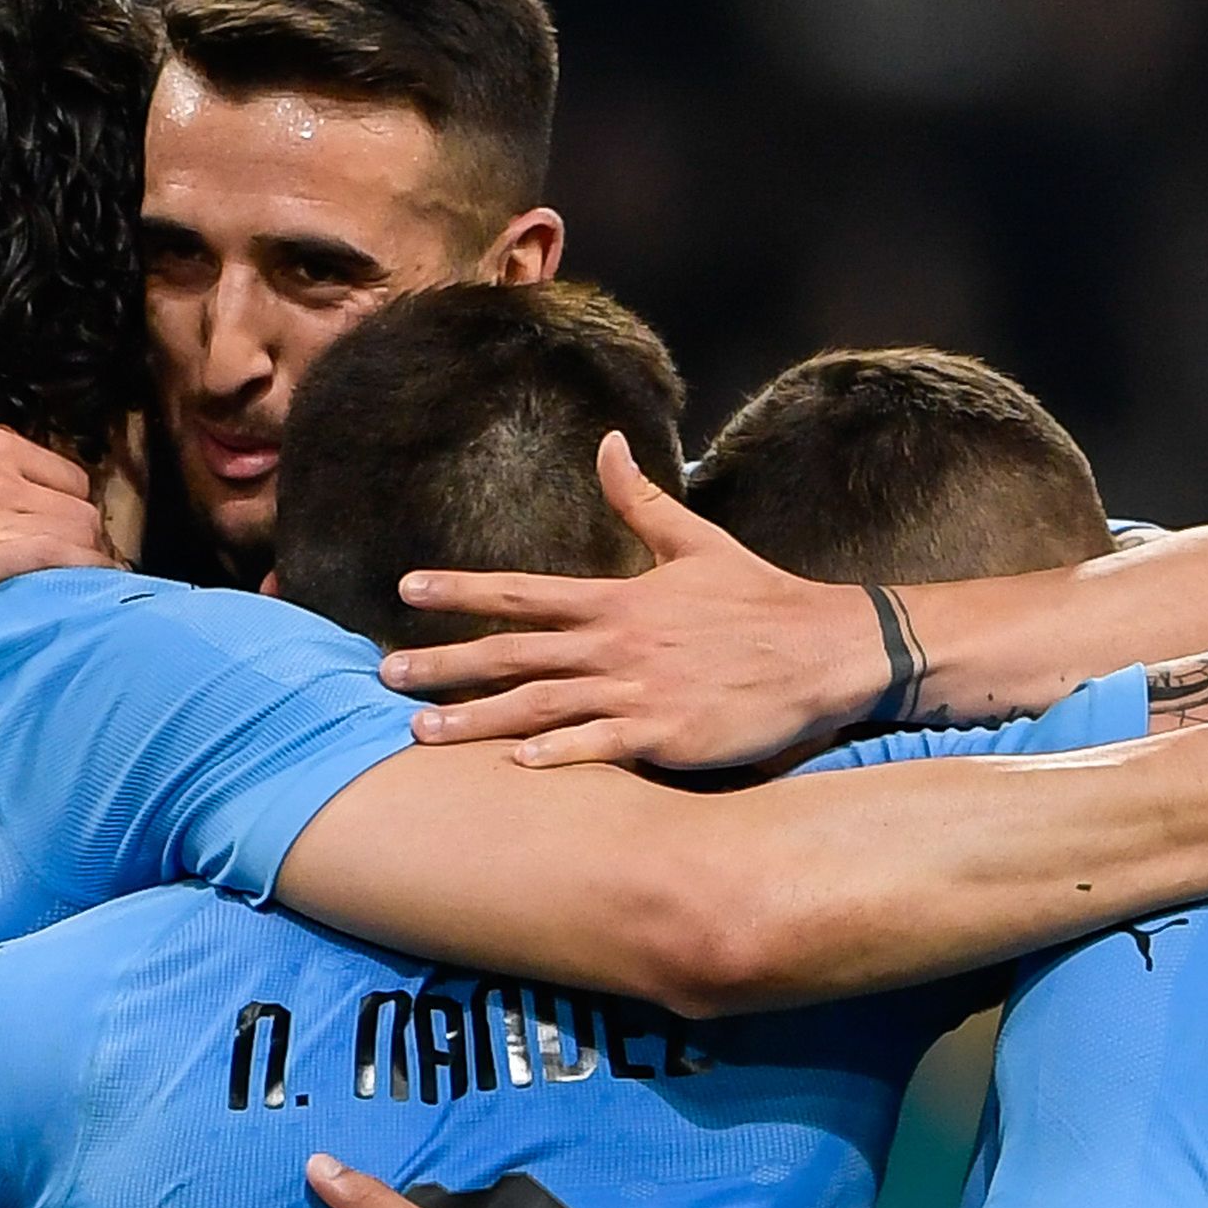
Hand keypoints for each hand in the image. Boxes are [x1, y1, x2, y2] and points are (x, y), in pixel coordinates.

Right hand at [0, 427, 117, 624]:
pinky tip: (82, 600)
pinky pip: (72, 559)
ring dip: (87, 563)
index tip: (60, 541)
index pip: (63, 475)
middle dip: (83, 540)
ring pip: (85, 531)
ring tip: (73, 594)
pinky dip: (87, 578)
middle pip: (81, 504)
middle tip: (71, 576)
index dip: (66, 512)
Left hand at [375, 432, 880, 768]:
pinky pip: (599, 745)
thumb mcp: (698, 543)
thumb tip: (607, 443)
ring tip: (420, 731)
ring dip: (477, 717)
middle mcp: (618, 642)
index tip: (404, 588)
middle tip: (382, 673)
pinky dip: (557, 752)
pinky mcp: (667, 733)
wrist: (825, 651)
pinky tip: (514, 764)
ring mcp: (640, 689)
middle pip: (513, 653)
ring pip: (540, 704)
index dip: (460, 589)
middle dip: (443, 662)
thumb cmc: (761, 599)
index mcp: (618, 598)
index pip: (523, 591)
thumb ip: (643, 500)